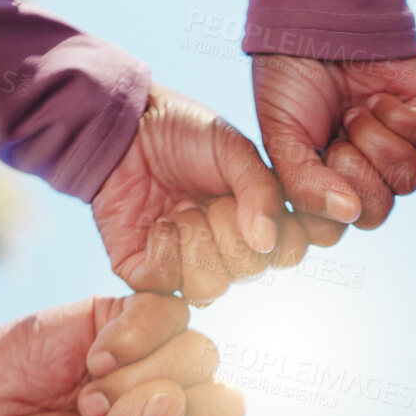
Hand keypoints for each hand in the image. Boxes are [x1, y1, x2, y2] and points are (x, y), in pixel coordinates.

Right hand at [0, 292, 249, 415]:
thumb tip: (173, 400)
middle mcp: (186, 413)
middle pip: (227, 405)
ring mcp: (167, 361)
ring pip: (200, 356)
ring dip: (137, 379)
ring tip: (89, 397)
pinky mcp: (140, 316)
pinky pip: (171, 312)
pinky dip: (131, 337)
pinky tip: (94, 358)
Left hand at [91, 84, 301, 303]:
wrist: (125, 128)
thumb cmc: (182, 133)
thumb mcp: (233, 149)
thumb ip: (261, 190)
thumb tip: (267, 242)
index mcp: (259, 222)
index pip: (289, 252)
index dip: (278, 232)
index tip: (257, 200)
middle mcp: (229, 251)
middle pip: (250, 270)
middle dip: (228, 228)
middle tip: (208, 198)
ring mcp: (189, 266)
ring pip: (210, 287)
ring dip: (194, 240)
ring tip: (180, 209)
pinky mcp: (148, 274)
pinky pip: (166, 283)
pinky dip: (163, 249)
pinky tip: (157, 223)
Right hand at [253, 54, 415, 239]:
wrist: (314, 20)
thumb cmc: (291, 80)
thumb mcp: (280, 137)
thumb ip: (302, 185)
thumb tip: (347, 216)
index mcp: (333, 184)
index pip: (342, 226)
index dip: (328, 202)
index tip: (311, 162)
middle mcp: (371, 172)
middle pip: (378, 211)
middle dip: (353, 172)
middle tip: (336, 136)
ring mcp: (403, 147)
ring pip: (407, 179)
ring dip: (375, 141)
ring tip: (355, 112)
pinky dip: (398, 118)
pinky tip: (377, 98)